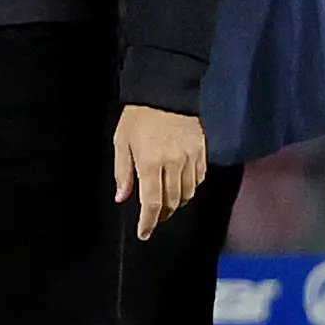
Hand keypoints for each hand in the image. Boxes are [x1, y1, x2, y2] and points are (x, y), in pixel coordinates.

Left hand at [115, 105, 205, 241]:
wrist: (166, 91)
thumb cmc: (140, 115)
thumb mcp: (122, 141)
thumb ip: (122, 172)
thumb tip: (122, 197)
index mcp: (150, 162)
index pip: (152, 203)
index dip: (148, 223)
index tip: (144, 233)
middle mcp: (173, 163)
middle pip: (171, 202)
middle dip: (161, 215)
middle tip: (153, 218)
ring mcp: (191, 158)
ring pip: (187, 194)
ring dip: (176, 204)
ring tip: (166, 204)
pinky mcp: (202, 151)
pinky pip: (199, 179)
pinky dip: (190, 188)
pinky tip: (182, 187)